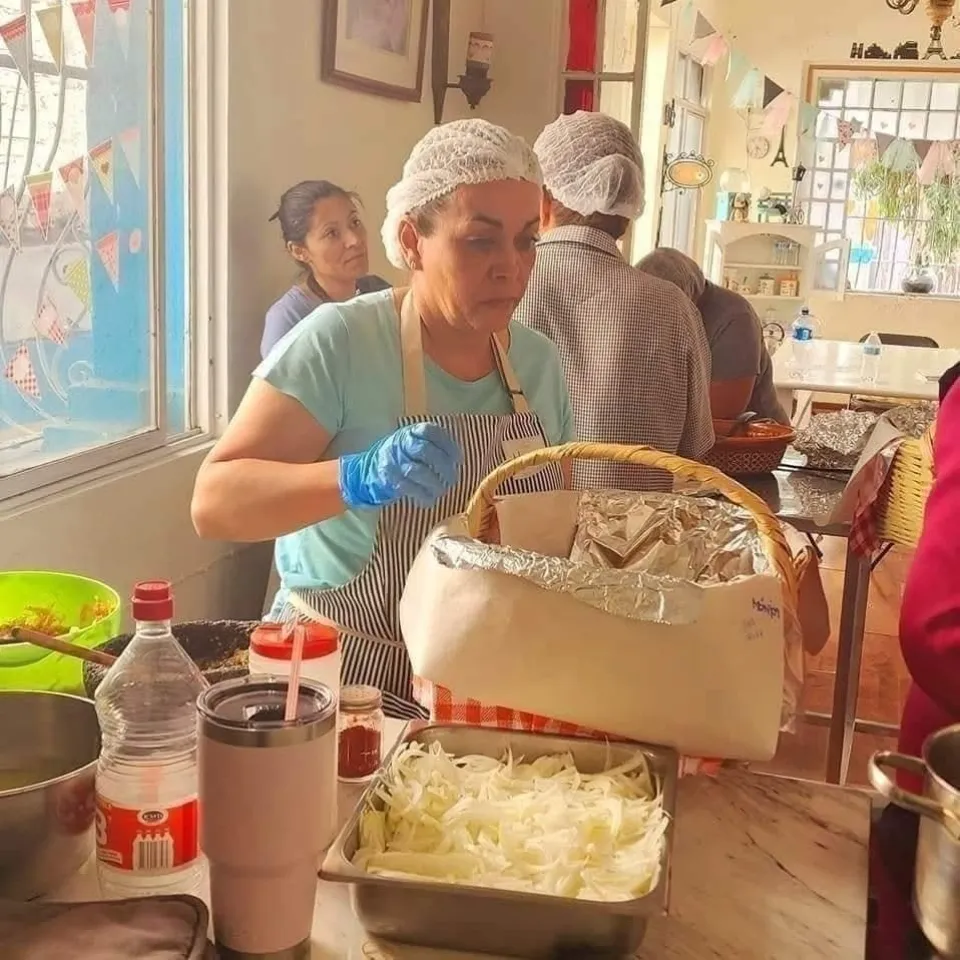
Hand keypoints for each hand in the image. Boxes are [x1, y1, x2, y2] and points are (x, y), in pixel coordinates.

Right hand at [338, 423, 461, 508]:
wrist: (369, 470)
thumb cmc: (401, 457)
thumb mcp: (413, 443)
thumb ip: (432, 446)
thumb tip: (456, 461)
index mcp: (411, 432)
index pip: (431, 431)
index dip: (447, 444)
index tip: (458, 458)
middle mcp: (401, 444)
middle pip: (425, 451)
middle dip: (443, 466)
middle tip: (453, 478)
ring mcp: (394, 461)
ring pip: (418, 471)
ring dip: (434, 484)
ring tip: (443, 490)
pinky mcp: (389, 479)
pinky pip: (409, 488)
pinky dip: (423, 496)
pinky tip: (430, 500)